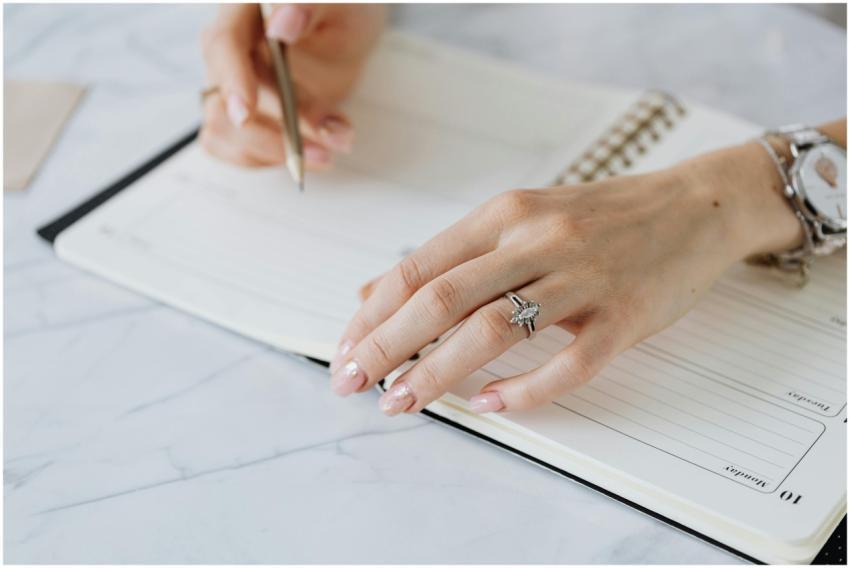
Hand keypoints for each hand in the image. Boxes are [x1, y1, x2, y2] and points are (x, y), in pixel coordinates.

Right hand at [199, 4, 385, 167]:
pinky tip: (310, 150)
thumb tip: (282, 23)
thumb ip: (311, 5)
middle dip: (281, 128)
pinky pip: (235, 148)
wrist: (352, 29)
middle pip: (226, 100)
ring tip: (331, 146)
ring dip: (277, 150)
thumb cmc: (345, 8)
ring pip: (226, 130)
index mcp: (245, 12)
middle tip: (333, 137)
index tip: (245, 112)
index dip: (231, 79)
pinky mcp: (248, 115)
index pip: (222, 44)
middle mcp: (231, 50)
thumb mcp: (342, 2)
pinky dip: (270, 159)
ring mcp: (234, 86)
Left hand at [328, 141, 803, 414]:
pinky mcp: (624, 315)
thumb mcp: (519, 217)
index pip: (420, 268)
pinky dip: (526, 389)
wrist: (696, 205)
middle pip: (443, 298)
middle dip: (386, 346)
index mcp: (505, 213)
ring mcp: (583, 277)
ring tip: (401, 401)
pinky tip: (492, 405)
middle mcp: (536, 239)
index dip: (373, 315)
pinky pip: (570, 362)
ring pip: (494, 330)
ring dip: (438, 373)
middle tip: (351, 382)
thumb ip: (451, 255)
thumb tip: (374, 293)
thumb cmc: (600, 216)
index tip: (344, 350)